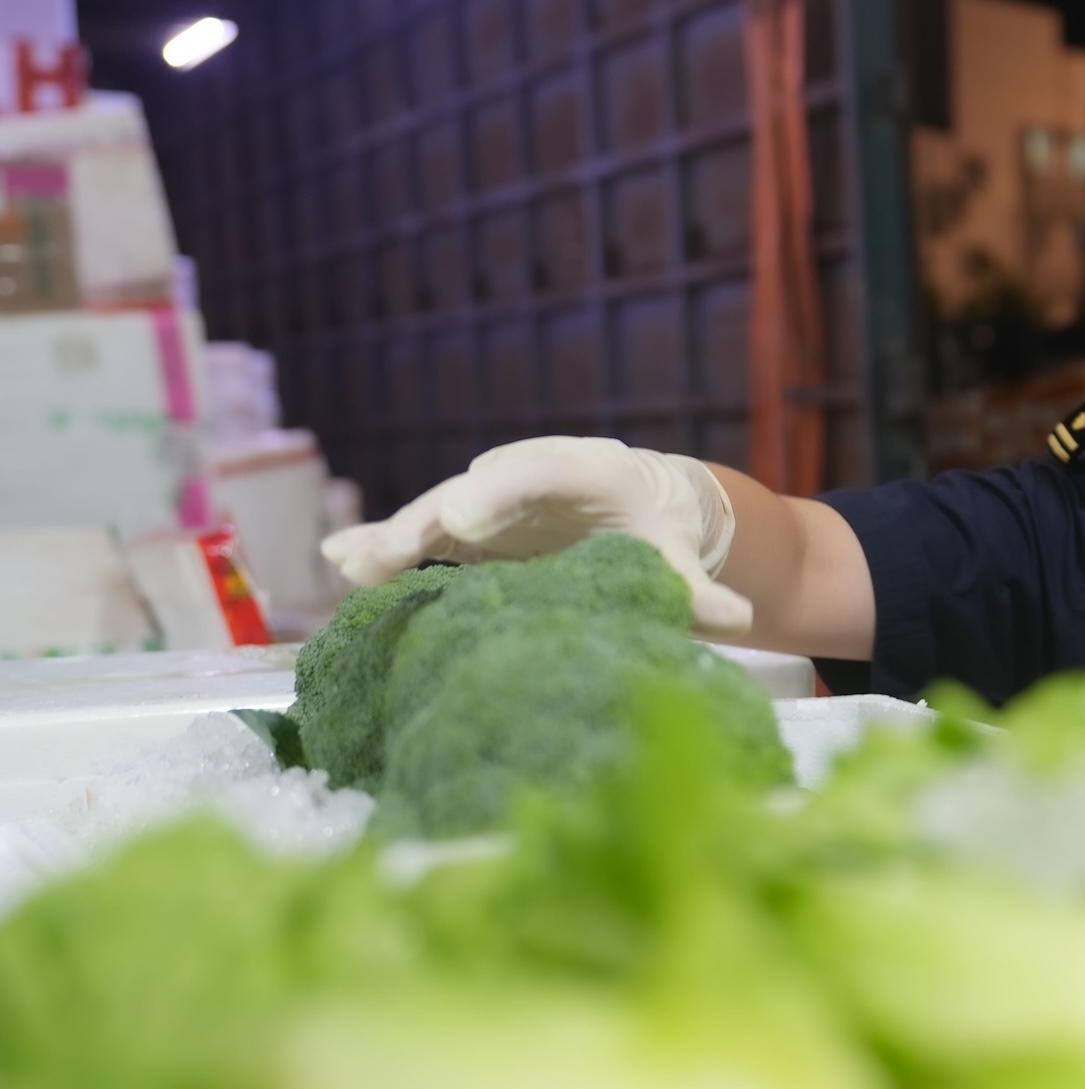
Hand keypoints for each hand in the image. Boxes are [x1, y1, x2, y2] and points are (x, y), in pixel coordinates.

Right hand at [319, 437, 753, 635]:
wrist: (639, 504)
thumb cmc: (660, 531)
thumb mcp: (680, 556)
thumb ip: (699, 589)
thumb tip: (742, 617)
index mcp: (589, 471)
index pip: (541, 473)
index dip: (499, 494)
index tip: (465, 522)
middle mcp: (528, 474)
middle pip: (473, 490)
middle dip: (432, 520)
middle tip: (391, 553)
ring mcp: (491, 497)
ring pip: (436, 511)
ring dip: (394, 538)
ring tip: (351, 568)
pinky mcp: (465, 526)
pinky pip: (421, 532)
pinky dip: (383, 545)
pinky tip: (338, 564)